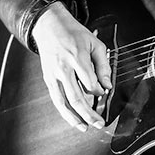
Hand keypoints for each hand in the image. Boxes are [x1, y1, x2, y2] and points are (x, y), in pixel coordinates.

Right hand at [31, 2, 112, 131]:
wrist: (49, 26)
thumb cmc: (74, 34)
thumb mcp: (94, 43)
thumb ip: (103, 65)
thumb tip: (107, 86)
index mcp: (76, 57)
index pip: (89, 81)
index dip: (98, 91)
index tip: (102, 92)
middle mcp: (63, 68)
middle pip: (76, 96)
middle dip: (89, 113)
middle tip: (99, 123)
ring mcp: (53, 75)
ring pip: (63, 102)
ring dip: (74, 118)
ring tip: (85, 127)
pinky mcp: (48, 79)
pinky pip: (56, 99)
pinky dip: (65, 111)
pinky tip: (73, 119)